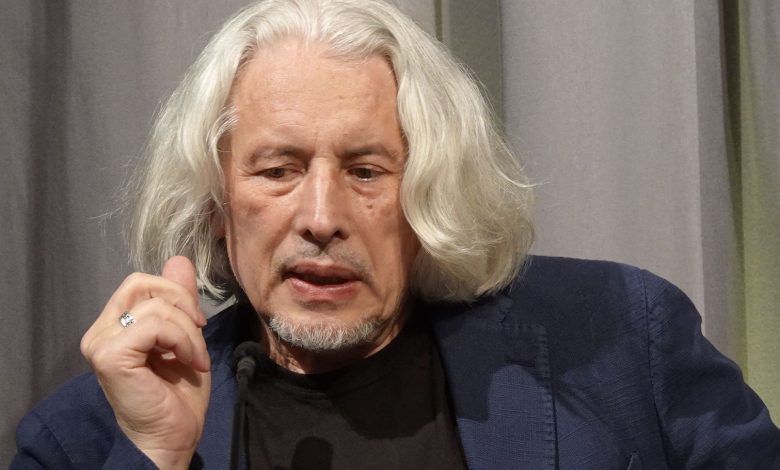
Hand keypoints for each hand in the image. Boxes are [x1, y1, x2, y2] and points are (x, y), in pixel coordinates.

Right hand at [81, 256, 210, 468]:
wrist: (172, 437)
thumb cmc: (176, 396)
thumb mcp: (185, 337)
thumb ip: (178, 300)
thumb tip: (179, 259)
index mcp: (113, 325)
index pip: (141, 282)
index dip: (176, 294)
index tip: (196, 325)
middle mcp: (99, 331)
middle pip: (141, 283)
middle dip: (182, 303)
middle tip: (198, 334)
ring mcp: (100, 343)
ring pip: (155, 306)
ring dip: (189, 332)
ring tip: (195, 358)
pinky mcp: (109, 355)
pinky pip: (155, 325)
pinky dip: (183, 340)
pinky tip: (190, 362)